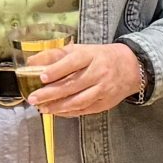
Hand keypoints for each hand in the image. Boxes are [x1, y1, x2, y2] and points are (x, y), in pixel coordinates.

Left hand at [28, 43, 143, 116]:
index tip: (41, 77)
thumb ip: (55, 55)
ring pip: (78, 100)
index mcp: (91, 55)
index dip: (56, 70)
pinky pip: (84, 109)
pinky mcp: (105, 102)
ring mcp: (103, 89)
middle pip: (72, 84)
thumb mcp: (80, 49)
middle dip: (50, 93)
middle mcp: (98, 72)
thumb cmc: (100, 57)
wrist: (131, 67)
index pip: (72, 62)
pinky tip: (57, 112)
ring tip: (42, 108)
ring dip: (58, 106)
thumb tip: (31, 63)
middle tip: (34, 98)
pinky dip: (69, 112)